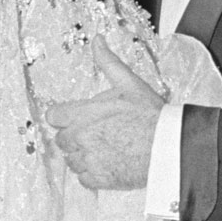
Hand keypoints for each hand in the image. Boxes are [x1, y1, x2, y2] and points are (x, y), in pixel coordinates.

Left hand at [47, 40, 164, 190]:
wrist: (168, 146)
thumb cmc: (149, 115)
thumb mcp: (128, 83)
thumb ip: (107, 62)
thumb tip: (97, 41)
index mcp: (82, 114)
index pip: (53, 117)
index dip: (64, 116)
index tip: (75, 118)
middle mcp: (80, 138)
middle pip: (61, 140)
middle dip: (74, 136)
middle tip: (96, 133)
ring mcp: (88, 160)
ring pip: (72, 160)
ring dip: (83, 155)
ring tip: (105, 148)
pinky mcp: (99, 179)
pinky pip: (83, 178)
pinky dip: (93, 173)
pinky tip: (108, 163)